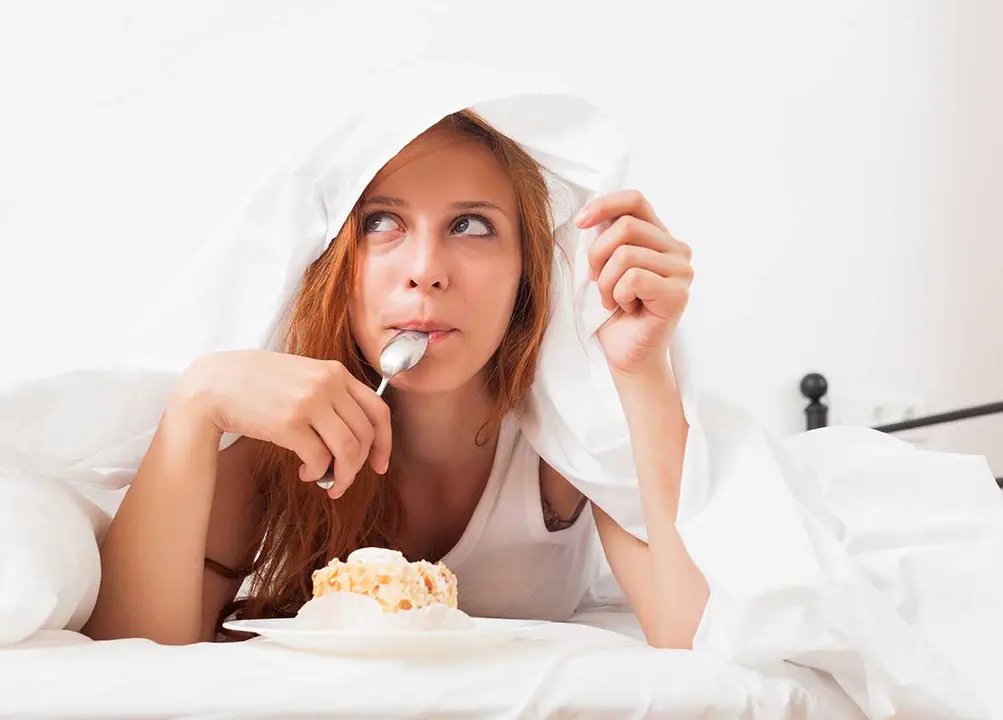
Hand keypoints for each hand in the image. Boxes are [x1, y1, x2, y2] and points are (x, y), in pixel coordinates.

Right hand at [174, 350, 390, 498]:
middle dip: (358, 466)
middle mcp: (328, 384)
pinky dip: (318, 472)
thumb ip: (330, 393)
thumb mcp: (302, 374)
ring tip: (328, 483)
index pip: (378, 410)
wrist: (214, 384)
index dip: (384, 443)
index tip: (379, 464)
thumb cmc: (256, 383)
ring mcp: (309, 402)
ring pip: (348, 450)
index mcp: (335, 371)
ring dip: (342, 475)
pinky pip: (320, 459)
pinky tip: (306, 472)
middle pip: (365, 436)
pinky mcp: (289, 424)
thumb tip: (356, 434)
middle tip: (342, 480)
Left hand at [576, 189, 692, 377]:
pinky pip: (634, 279)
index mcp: (659, 237)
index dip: (604, 205)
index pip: (635, 201)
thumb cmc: (613, 312)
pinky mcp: (678, 294)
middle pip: (626, 226)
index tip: (580, 222)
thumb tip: (587, 214)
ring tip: (612, 300)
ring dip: (606, 282)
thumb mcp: (603, 266)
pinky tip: (625, 308)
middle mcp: (677, 249)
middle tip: (597, 281)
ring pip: (626, 254)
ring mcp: (682, 271)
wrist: (625, 354)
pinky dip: (618, 295)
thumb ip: (604, 238)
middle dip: (597, 255)